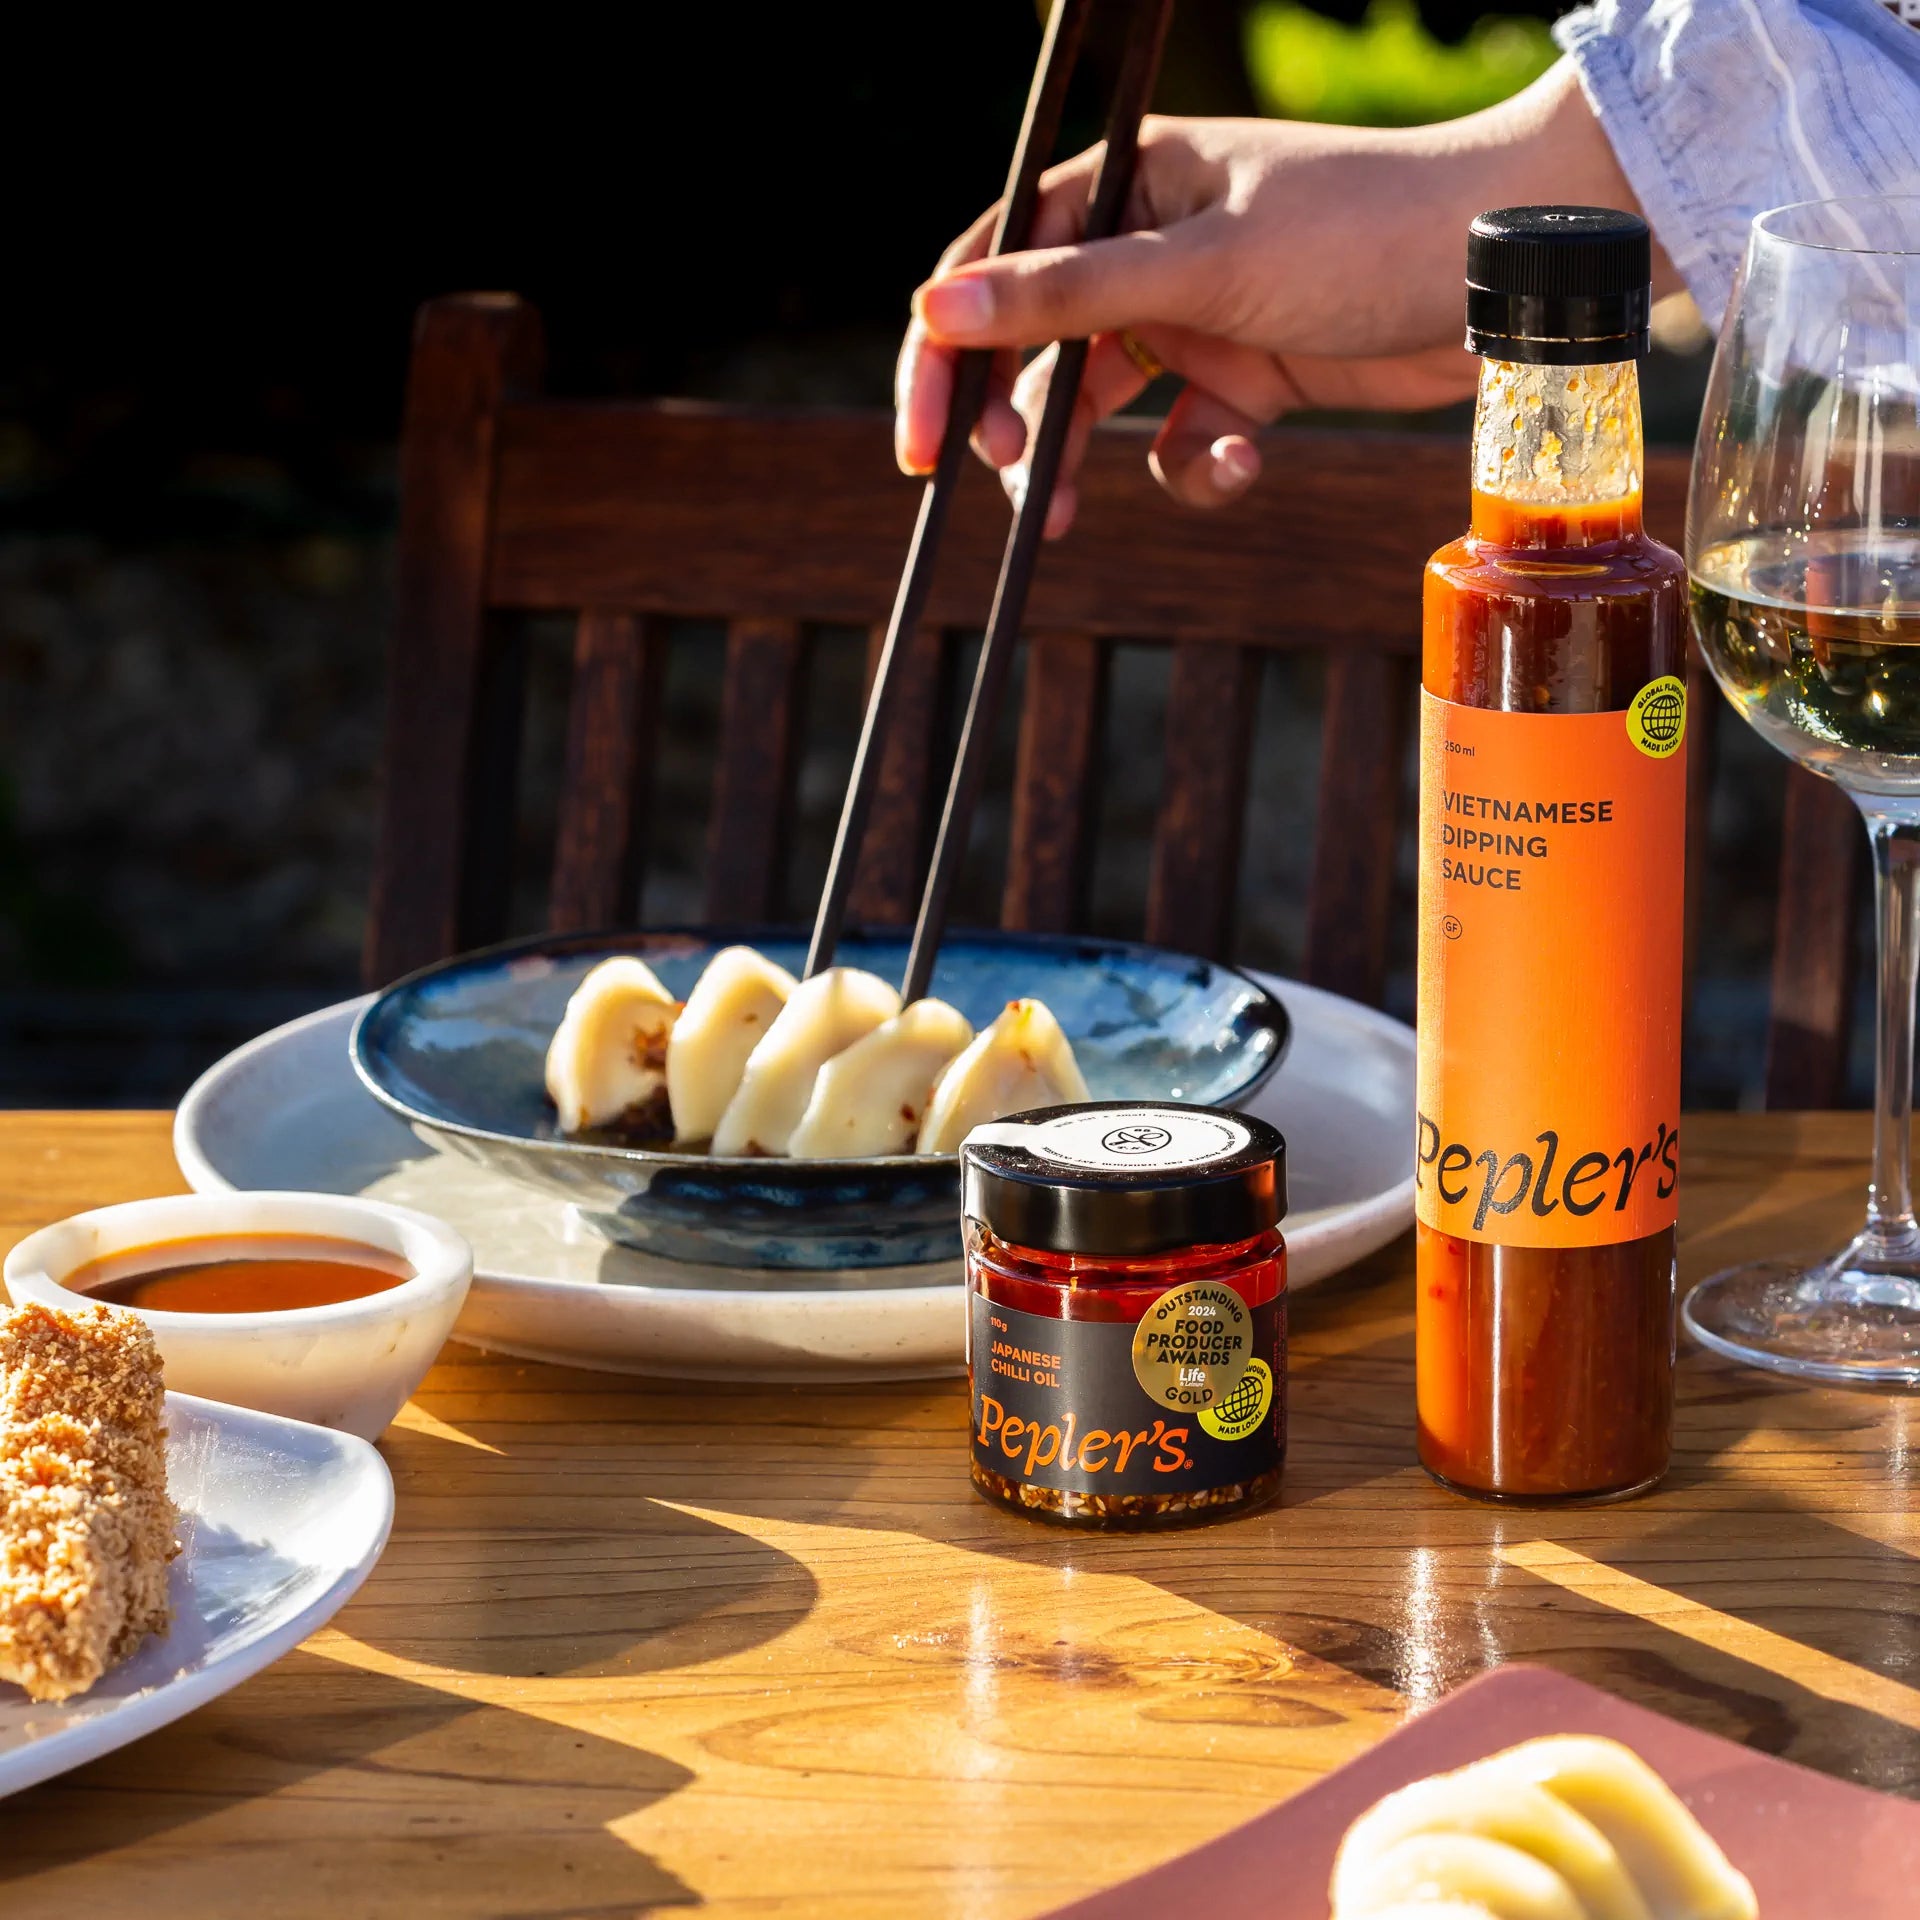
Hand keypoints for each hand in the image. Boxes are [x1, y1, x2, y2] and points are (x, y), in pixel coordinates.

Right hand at [894, 62, 1667, 535]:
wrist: (1508, 274)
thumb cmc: (1362, 230)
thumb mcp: (1200, 267)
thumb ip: (1064, 296)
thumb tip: (933, 313)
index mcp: (1127, 186)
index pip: (996, 264)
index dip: (946, 350)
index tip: (924, 440)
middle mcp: (1150, 249)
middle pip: (1036, 346)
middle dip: (1014, 419)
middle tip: (1011, 481)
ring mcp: (1199, 318)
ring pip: (1100, 406)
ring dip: (1080, 461)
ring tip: (1060, 515)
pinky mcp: (1248, 380)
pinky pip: (1183, 441)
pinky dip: (1197, 468)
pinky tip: (1241, 462)